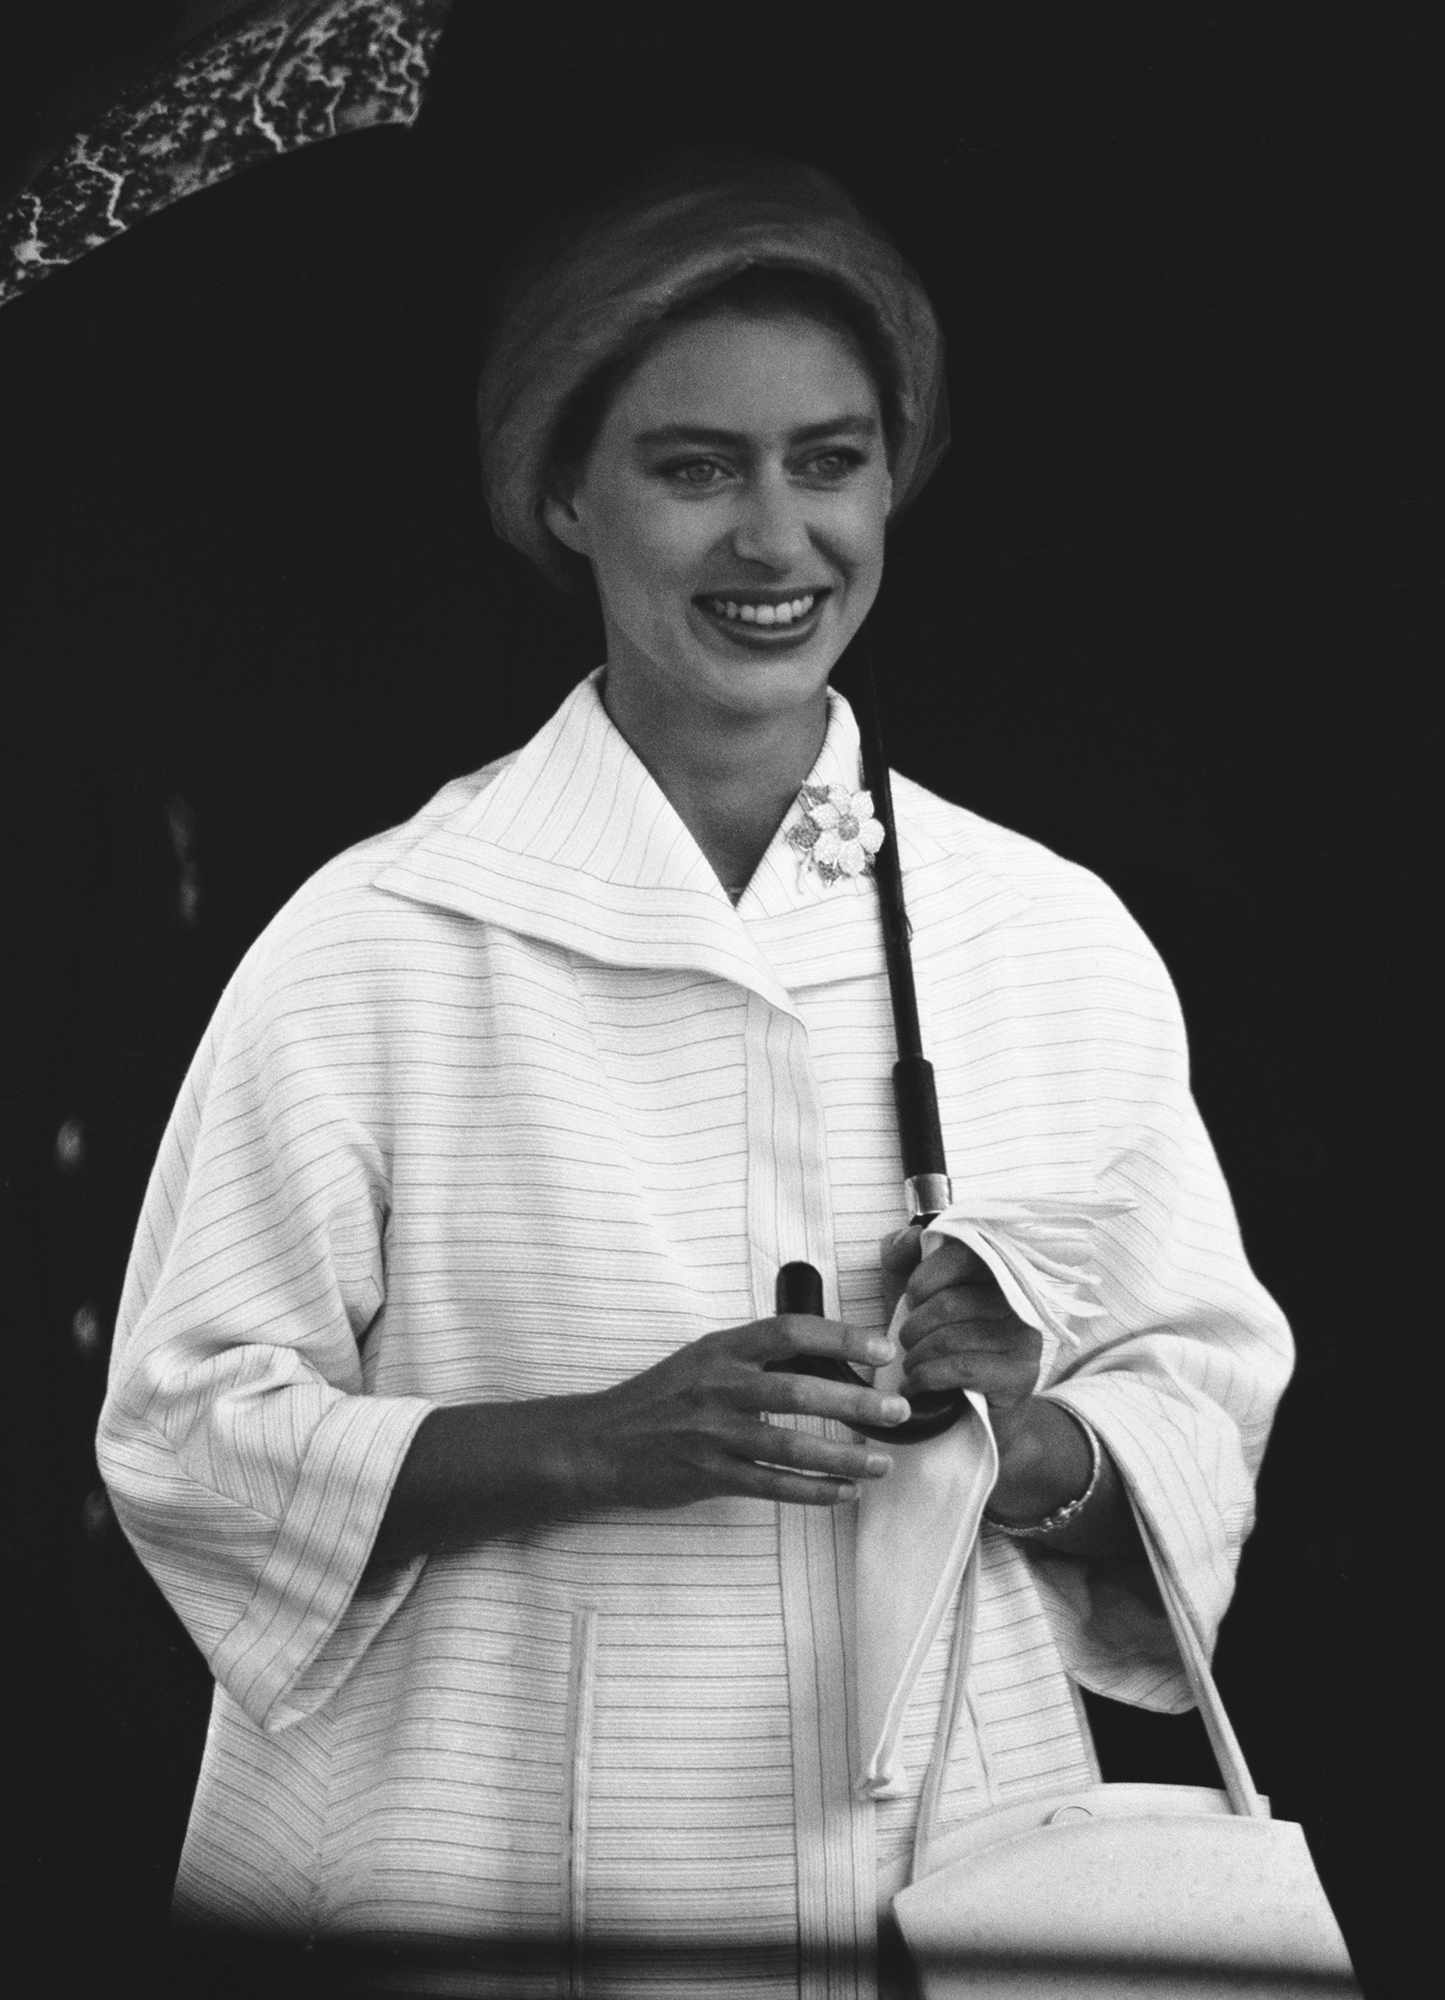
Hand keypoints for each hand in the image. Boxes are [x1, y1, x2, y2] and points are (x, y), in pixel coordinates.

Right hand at [565, 1314, 909, 1510]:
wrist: (599, 1442)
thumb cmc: (659, 1398)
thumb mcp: (702, 1360)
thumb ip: (754, 1357)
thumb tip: (825, 1358)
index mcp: (721, 1348)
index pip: (790, 1332)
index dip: (840, 1338)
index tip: (883, 1349)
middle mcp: (717, 1386)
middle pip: (798, 1391)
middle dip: (855, 1402)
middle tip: (898, 1411)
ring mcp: (710, 1433)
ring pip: (789, 1446)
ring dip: (843, 1456)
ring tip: (882, 1462)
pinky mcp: (706, 1474)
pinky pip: (769, 1485)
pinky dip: (811, 1491)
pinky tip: (842, 1493)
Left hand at [882, 1229, 1042, 1457]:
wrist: (972, 1413)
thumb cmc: (941, 1345)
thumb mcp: (914, 1294)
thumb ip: (904, 1256)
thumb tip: (910, 1235)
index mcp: (998, 1271)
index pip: (965, 1255)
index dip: (926, 1275)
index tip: (912, 1297)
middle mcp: (1018, 1300)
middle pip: (950, 1303)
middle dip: (914, 1326)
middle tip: (907, 1341)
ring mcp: (1024, 1337)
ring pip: (952, 1338)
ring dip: (917, 1356)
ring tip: (911, 1365)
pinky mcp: (1020, 1374)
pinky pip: (961, 1368)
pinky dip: (927, 1378)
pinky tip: (916, 1386)